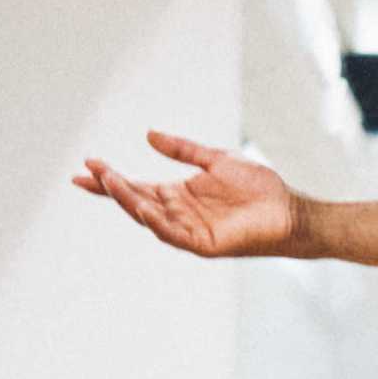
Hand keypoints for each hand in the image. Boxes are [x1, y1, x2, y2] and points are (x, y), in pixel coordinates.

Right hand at [74, 129, 303, 258]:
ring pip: (149, 217)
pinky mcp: (203, 244)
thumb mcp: (216, 159)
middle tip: (90, 172)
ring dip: (128, 200)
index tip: (87, 164)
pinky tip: (142, 208)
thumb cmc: (259, 188)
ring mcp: (188, 230)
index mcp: (177, 195)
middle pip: (135, 201)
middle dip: (111, 188)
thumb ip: (183, 149)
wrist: (290, 210)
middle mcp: (178, 214)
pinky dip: (156, 223)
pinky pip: (173, 234)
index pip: (135, 186)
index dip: (111, 178)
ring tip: (109, 181)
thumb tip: (149, 135)